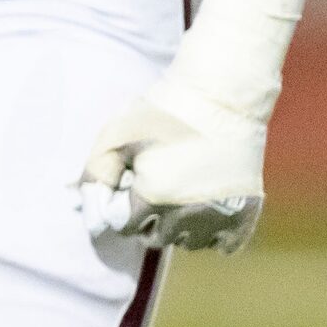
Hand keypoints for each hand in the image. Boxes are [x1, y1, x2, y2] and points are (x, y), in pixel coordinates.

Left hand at [80, 0, 301, 254]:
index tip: (113, 193)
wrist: (225, 83)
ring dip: (177, 227)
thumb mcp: (118, 127)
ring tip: (170, 191)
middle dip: (143, 216)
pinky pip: (226, 241)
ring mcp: (226, 213)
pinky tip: (198, 207)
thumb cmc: (161, 101)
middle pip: (157, 238)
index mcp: (156, 196)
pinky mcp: (248, 208)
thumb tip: (78, 199)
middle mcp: (192, 212)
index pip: (124, 226)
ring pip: (192, 243)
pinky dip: (210, 232)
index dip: (113, 210)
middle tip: (143, 184)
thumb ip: (97, 166)